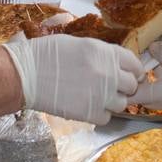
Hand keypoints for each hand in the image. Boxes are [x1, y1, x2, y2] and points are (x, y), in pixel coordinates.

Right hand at [2, 35, 144, 124]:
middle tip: (110, 87)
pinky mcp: (90, 113)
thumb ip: (102, 55)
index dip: (132, 70)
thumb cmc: (48, 54)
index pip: (134, 64)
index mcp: (106, 53)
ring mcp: (101, 95)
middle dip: (123, 87)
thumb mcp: (80, 44)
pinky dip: (100, 114)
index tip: (128, 74)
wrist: (27, 74)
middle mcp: (109, 74)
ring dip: (112, 102)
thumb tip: (115, 64)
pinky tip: (87, 106)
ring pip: (121, 104)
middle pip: (131, 86)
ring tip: (96, 97)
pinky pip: (107, 117)